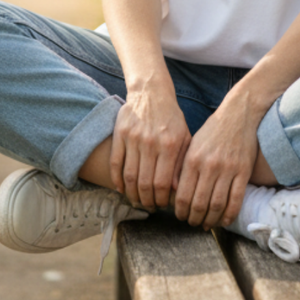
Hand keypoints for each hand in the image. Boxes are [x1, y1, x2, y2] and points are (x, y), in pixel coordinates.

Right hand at [110, 80, 190, 211]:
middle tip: (149, 207)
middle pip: (145, 183)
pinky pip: (115, 163)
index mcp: (170, 144)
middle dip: (147, 201)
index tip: (162, 205)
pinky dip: (117, 179)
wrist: (151, 92)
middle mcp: (151, 142)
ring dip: (132, 194)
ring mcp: (134, 138)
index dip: (162, 199)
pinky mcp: (120, 133)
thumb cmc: (171, 118)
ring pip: (129, 176)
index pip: (164, 183)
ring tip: (136, 201)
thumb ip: (182, 162)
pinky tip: (121, 188)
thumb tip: (177, 190)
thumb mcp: (184, 137)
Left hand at [174, 92, 261, 229]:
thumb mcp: (193, 144)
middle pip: (199, 204)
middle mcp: (209, 166)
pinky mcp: (243, 171)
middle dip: (194, 219)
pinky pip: (236, 200)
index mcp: (193, 159)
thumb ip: (184, 167)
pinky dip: (229, 215)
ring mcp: (227, 169)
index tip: (180, 217)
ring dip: (210, 220)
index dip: (180, 212)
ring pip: (217, 206)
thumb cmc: (213, 130)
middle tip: (193, 223)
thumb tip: (174, 193)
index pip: (182, 195)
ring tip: (206, 224)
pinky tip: (224, 220)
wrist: (238, 114)